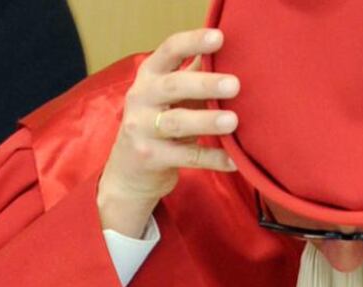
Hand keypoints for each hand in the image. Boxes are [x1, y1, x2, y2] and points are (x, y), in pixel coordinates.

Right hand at [98, 28, 240, 236]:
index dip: (193, 42)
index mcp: (149, 76)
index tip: (219, 38)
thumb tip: (226, 47)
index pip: (169, 51)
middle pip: (173, 86)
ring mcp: (142, 129)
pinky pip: (187, 157)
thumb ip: (193, 73)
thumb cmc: (158, 124)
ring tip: (233, 121)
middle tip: (234, 84)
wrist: (128, 172)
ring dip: (206, 121)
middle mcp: (141, 98)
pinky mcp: (150, 158)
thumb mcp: (171, 96)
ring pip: (177, 122)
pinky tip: (234, 160)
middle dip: (205, 84)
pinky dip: (212, 158)